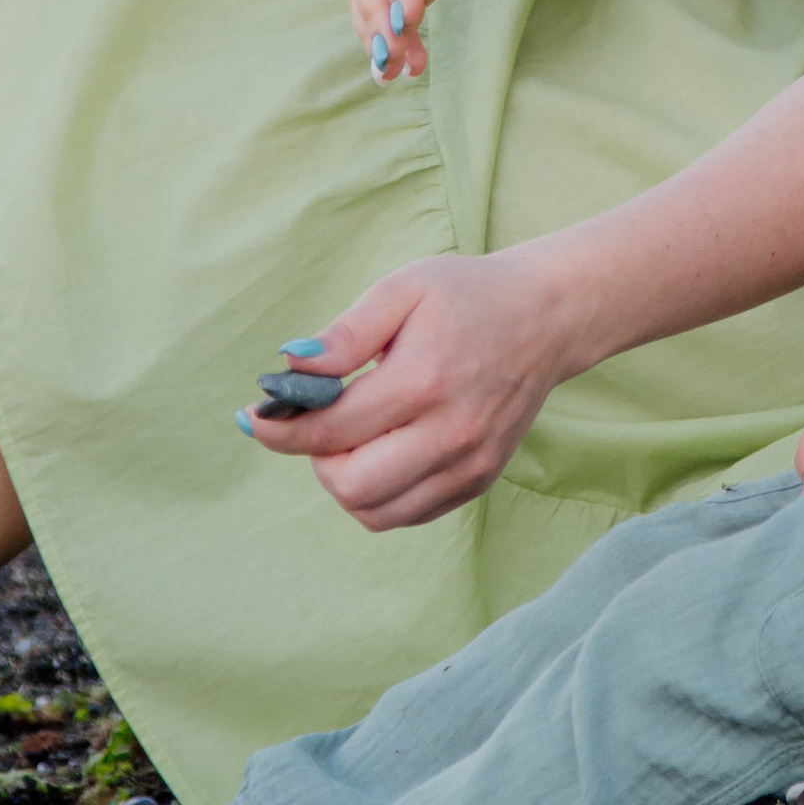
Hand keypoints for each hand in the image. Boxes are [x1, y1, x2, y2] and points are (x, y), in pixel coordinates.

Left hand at [239, 255, 564, 529]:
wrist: (547, 317)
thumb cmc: (468, 295)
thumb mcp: (402, 290)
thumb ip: (344, 334)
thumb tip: (288, 370)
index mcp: (424, 380)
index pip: (330, 430)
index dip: (281, 430)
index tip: (256, 418)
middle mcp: (450, 433)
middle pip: (349, 485)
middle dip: (314, 458)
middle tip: (318, 423)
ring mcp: (469, 464)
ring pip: (375, 512)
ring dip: (345, 482)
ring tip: (351, 438)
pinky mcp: (479, 480)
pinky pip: (407, 514)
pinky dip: (378, 495)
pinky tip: (381, 451)